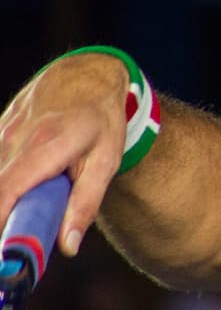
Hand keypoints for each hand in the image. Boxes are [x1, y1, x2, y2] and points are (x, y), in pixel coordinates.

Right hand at [0, 54, 130, 256]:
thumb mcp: (106, 160)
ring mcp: (3, 131)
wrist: (88, 74)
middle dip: (6, 214)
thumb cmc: (101, 119)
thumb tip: (68, 246)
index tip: (4, 250)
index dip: (0, 221)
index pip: (7, 191)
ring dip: (9, 194)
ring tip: (38, 194)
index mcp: (46, 146)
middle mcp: (16, 137)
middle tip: (22, 231)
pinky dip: (7, 177)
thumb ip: (86, 204)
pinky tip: (28, 177)